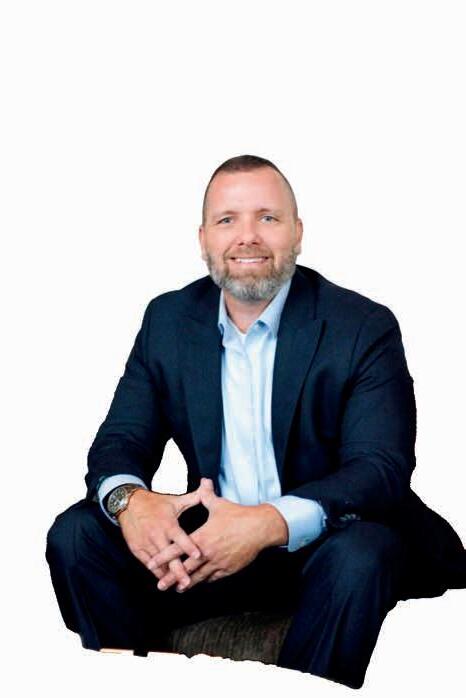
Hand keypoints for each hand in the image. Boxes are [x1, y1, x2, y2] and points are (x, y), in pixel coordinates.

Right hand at [118, 486, 204, 589]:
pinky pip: (148, 564)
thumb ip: (193, 498)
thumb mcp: (174, 500)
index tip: (198, 555)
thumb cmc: (155, 503)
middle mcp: (157, 536)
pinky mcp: (137, 550)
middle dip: (178, 571)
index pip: (180, 538)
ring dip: (167, 575)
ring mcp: (146, 544)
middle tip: (187, 582)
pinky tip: (164, 580)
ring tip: (177, 586)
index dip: (189, 547)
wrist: (129, 504)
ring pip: (158, 564)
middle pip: (169, 557)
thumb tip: (208, 486)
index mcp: (168, 524)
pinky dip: (156, 572)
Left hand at [147, 478, 287, 591]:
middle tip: (160, 585)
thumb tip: (204, 481)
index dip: (163, 557)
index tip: (151, 563)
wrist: (260, 528)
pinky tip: (201, 581)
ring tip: (178, 589)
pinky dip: (205, 580)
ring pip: (199, 577)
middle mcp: (207, 553)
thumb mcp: (219, 505)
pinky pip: (213, 577)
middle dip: (171, 578)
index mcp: (201, 537)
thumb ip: (207, 495)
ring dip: (187, 583)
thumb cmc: (239, 516)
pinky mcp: (228, 568)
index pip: (177, 549)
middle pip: (185, 569)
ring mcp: (218, 562)